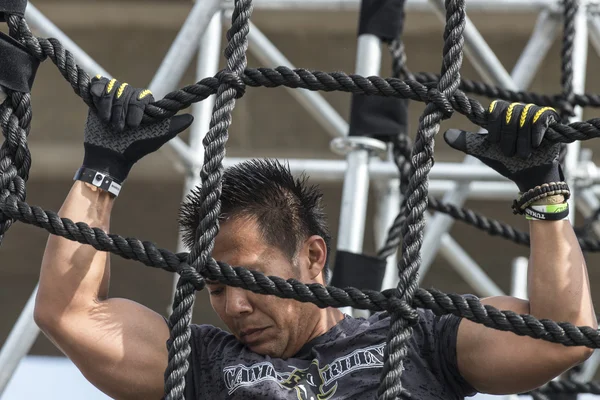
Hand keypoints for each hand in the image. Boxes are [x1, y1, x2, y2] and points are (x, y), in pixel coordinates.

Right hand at [81, 76, 192, 185]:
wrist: (108, 155)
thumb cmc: (135, 148)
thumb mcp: (157, 137)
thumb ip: (173, 126)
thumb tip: (191, 117)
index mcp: (144, 107)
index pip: (143, 95)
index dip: (137, 107)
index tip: (134, 125)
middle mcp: (130, 100)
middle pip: (127, 90)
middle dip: (122, 110)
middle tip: (120, 128)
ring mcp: (114, 98)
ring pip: (113, 87)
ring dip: (110, 105)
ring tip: (108, 122)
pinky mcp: (99, 98)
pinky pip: (100, 84)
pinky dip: (99, 90)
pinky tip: (96, 97)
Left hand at [443, 100, 562, 193]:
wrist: (529, 175)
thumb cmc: (506, 162)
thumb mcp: (482, 151)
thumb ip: (466, 141)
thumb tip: (445, 134)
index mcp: (502, 116)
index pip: (496, 107)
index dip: (494, 125)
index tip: (494, 142)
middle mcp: (518, 110)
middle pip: (510, 112)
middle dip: (508, 137)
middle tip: (509, 153)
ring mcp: (534, 113)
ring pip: (524, 116)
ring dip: (521, 140)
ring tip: (523, 154)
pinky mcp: (549, 118)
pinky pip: (539, 119)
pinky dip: (535, 134)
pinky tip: (535, 145)